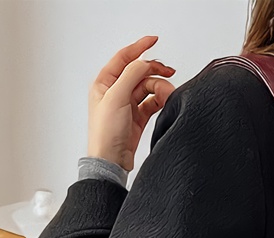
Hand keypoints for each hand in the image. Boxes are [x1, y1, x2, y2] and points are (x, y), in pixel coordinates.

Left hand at [88, 35, 175, 170]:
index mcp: (104, 83)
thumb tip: (144, 62)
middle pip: (139, 73)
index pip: (124, 58)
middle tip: (169, 73)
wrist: (111, 160)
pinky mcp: (137, 118)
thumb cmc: (105, 133)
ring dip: (159, 89)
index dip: (139, 48)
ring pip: (148, 88)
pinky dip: (160, 101)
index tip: (154, 41)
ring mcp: (127, 105)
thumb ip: (131, 76)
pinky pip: (152, 103)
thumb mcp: (116, 97)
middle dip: (154, 72)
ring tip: (168, 95)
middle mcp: (115, 92)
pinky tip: (165, 101)